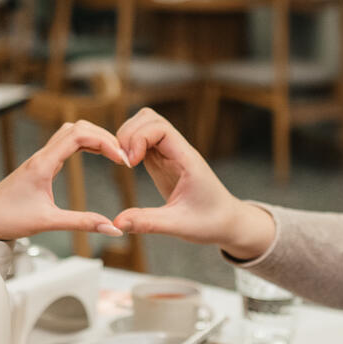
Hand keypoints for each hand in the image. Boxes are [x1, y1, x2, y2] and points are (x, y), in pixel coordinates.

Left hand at [0, 119, 128, 241]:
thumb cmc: (8, 219)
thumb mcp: (49, 222)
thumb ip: (83, 223)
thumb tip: (112, 228)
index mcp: (43, 163)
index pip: (79, 136)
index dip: (105, 142)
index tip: (121, 159)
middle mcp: (41, 156)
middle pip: (78, 127)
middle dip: (104, 136)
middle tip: (123, 155)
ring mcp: (40, 158)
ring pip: (71, 132)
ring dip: (94, 137)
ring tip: (113, 153)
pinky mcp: (39, 165)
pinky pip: (65, 144)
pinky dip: (84, 144)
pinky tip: (95, 154)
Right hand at [112, 108, 274, 258]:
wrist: (226, 222)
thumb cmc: (209, 222)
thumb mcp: (179, 225)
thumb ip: (148, 222)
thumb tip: (116, 223)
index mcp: (187, 159)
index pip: (161, 128)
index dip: (139, 138)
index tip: (130, 163)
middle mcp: (178, 151)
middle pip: (149, 118)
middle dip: (129, 133)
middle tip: (121, 161)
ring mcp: (169, 154)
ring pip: (145, 126)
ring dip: (128, 137)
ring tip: (123, 162)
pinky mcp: (162, 161)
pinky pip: (143, 141)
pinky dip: (130, 146)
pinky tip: (127, 165)